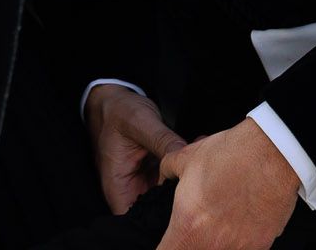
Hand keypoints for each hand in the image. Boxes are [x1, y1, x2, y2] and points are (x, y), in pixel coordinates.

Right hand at [83, 83, 187, 215]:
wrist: (115, 100)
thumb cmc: (119, 112)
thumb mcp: (141, 123)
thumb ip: (162, 141)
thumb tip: (185, 156)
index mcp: (118, 186)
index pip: (136, 216)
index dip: (158, 214)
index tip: (181, 194)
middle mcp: (130, 188)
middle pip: (155, 208)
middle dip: (179, 193)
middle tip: (197, 171)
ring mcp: (144, 179)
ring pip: (167, 191)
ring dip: (184, 178)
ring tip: (199, 157)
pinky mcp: (155, 169)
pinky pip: (171, 175)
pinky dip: (183, 167)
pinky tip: (197, 151)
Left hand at [154, 118, 299, 249]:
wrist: (276, 150)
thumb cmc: (235, 153)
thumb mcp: (188, 157)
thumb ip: (167, 171)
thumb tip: (164, 175)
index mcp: (187, 228)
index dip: (166, 245)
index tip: (171, 239)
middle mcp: (212, 245)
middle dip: (192, 241)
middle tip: (199, 225)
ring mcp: (238, 248)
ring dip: (217, 242)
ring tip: (223, 219)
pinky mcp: (261, 244)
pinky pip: (243, 249)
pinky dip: (240, 240)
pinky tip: (243, 219)